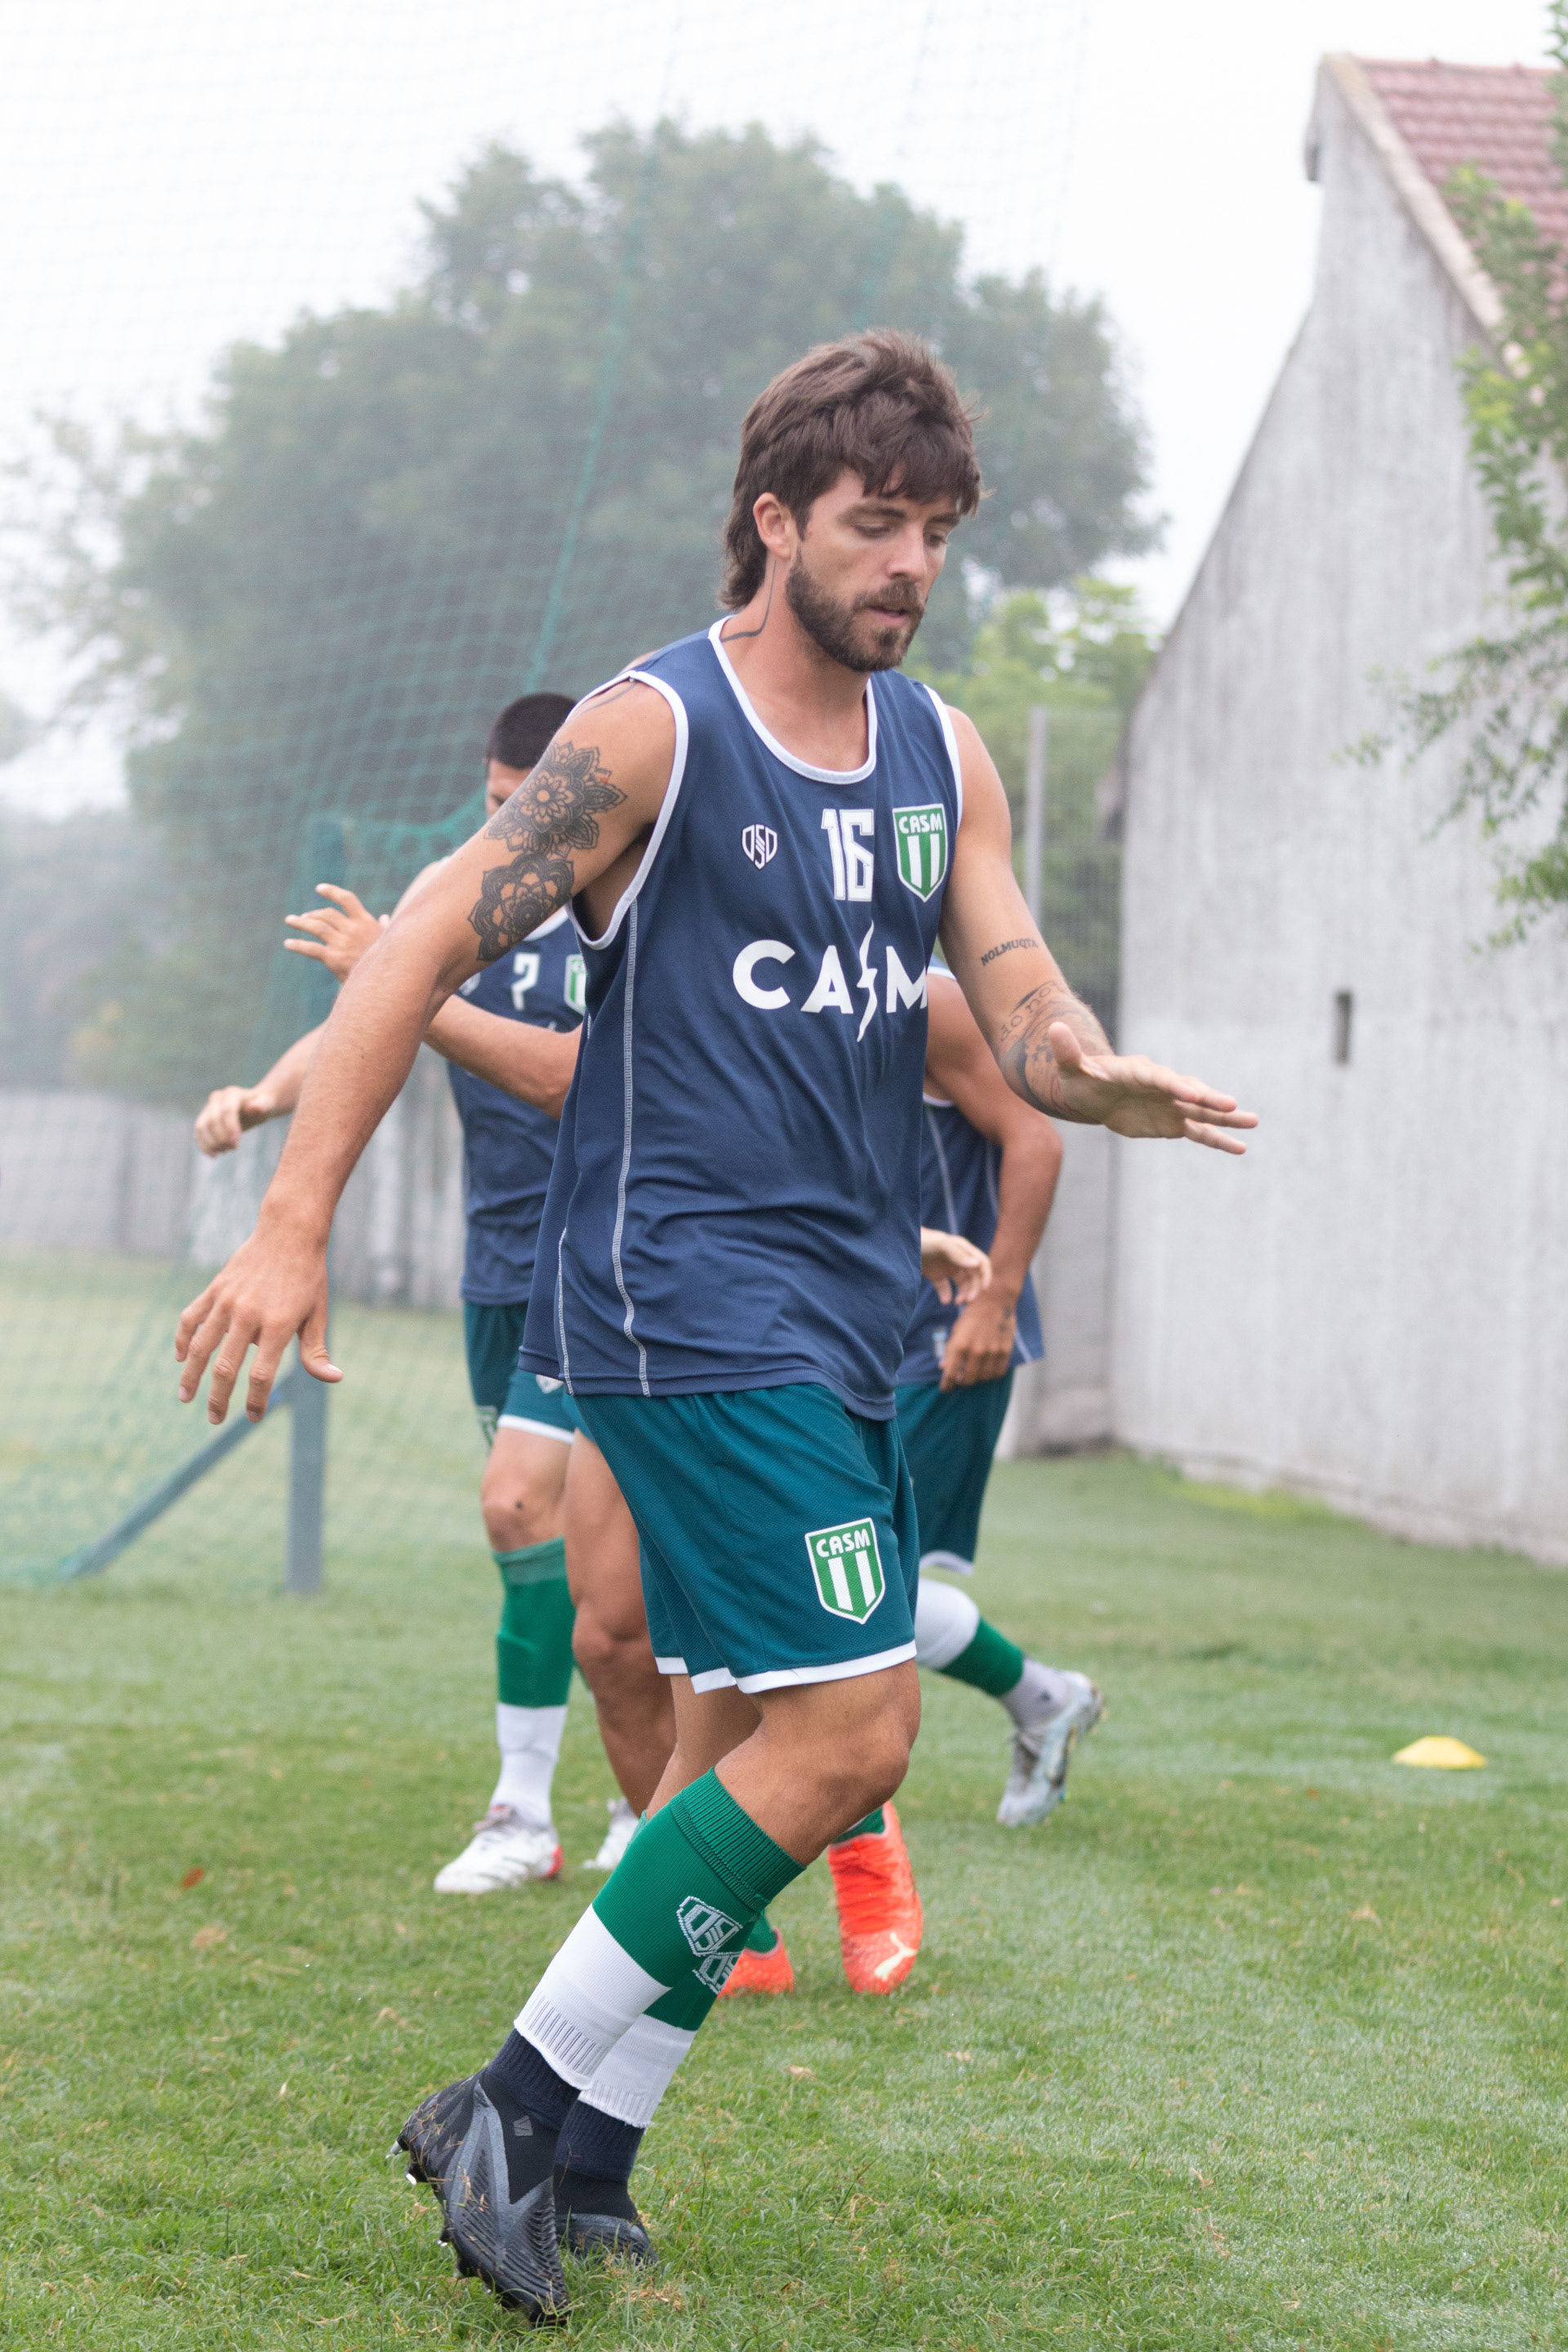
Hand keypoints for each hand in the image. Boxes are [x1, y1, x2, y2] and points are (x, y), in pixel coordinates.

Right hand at [175, 1220, 339, 1424]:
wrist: (289, 1232)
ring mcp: (228, 1301)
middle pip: (226, 1368)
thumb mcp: (318, 1313)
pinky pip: (190, 1317)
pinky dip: (182, 1338)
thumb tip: (333, 1379)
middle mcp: (249, 1315)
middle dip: (219, 1399)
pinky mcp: (215, 1288)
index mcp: (278, 1325)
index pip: (262, 1375)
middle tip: (215, 1420)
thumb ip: (316, 1350)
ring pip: (200, 1346)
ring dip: (190, 1376)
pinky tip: (179, 1357)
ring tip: (185, 1398)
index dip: (256, 1401)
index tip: (253, 1418)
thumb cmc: (309, 1276)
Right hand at [193, 1084, 277, 1156]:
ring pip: (202, 1127)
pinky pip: (198, 1133)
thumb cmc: (261, 1106)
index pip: (227, 1110)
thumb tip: (254, 1108)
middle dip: (222, 1137)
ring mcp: (207, 1109)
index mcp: (232, 1093)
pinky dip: (204, 1146)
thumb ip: (263, 1105)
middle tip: (234, 1147)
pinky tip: (214, 1155)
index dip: (230, 1126)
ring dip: (212, 1143)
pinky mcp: (203, 1119)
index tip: (236, 1141)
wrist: (252, 1107)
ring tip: (226, 1150)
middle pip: (212, 1120)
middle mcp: (216, 1099)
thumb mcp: (267, 1105)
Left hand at [283, 884, 387, 982]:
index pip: (346, 900)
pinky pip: (311, 948)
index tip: (319, 888)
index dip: (332, 892)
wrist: (384, 981)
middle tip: (304, 917)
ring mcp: (342, 943)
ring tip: (290, 921)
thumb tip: (384, 917)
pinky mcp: (334, 958)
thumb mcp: (388, 940)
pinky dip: (298, 945)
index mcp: (365, 922)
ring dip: (301, 923)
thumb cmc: (386, 962)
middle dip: (313, 914)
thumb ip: (384, 927)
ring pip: (316, 927)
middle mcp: (353, 929)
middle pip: (327, 914)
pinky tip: (288, 944)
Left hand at [919, 1226, 991, 1305]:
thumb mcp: (941, 1245)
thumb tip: (976, 1265)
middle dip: (974, 1289)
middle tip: (968, 1301)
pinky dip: (947, 1295)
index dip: (986, 1276)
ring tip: (957, 1303)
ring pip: (962, 1284)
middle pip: (974, 1277)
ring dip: (963, 1294)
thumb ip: (958, 1255)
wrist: (900, 1243)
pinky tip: (945, 1301)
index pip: (982, 1263)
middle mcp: (957, 1258)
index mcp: (963, 1249)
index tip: (985, 1289)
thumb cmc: (922, 1240)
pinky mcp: (935, 1274)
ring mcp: (947, 1267)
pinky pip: (945, 1288)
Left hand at [939, 1292, 1017, 1389]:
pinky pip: (998, 1373)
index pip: (950, 1374)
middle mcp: (976, 1351)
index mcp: (959, 1345)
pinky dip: (991, 1374)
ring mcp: (992, 1352)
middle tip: (960, 1377)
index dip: (946, 1385)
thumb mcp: (956, 1330)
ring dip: (977, 1377)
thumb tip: (943, 1367)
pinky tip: (987, 1368)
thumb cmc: (972, 1315)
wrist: (995, 1300)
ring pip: (983, 1378)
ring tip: (974, 1371)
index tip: (945, 1389)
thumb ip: (950, 1350)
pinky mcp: (1005, 1351)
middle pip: (967, 1380)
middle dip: (961, 1381)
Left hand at [1045, 1022, 1257, 1152]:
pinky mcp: (1173, 1122)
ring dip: (1226, 1118)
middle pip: (1189, 1092)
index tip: (1189, 1093)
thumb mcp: (1071, 1069)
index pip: (1160, 1078)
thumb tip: (1052, 1029)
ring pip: (1202, 1112)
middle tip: (1232, 1106)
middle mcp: (1163, 1086)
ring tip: (1254, 1122)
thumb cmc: (1082, 1079)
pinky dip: (1218, 1140)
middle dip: (1209, 1099)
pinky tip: (1240, 1149)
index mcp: (1141, 1072)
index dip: (1173, 1085)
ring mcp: (1172, 1105)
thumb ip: (1067, 1053)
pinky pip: (1199, 1133)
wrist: (1093, 1094)